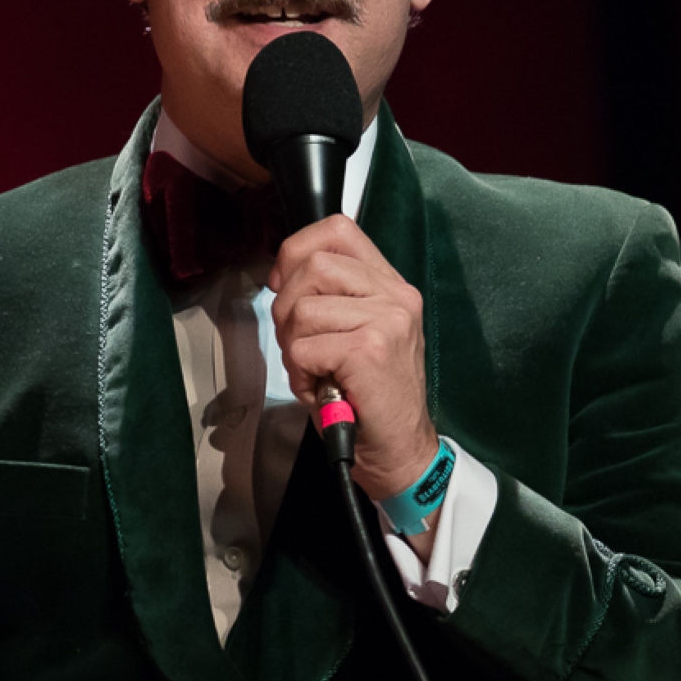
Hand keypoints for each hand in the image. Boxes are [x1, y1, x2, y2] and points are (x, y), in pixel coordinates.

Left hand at [269, 215, 438, 535]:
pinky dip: (300, 373)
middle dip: (286, 307)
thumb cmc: (368, 397)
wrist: (400, 451)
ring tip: (317, 371)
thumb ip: (330, 297)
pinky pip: (304, 347)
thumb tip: (280, 275)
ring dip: (293, 346)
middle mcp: (395, 296)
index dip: (297, 250)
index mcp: (390, 285)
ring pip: (302, 309)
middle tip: (300, 345)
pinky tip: (323, 388)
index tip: (283, 285)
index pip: (337, 230)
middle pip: (312, 266)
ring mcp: (387, 320)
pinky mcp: (370, 349)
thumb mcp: (354, 333)